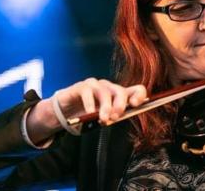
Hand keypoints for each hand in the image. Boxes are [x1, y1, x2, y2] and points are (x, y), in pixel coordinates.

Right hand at [27, 78, 147, 142]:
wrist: (65, 112)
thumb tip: (120, 117)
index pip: (137, 90)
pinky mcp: (81, 87)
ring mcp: (95, 85)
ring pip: (105, 92)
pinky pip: (88, 92)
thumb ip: (114, 116)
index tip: (135, 105)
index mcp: (119, 95)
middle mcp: (109, 87)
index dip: (139, 96)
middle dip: (120, 105)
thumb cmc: (88, 115)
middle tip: (115, 118)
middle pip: (121, 91)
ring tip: (103, 119)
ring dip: (105, 107)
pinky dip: (90, 104)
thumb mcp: (104, 117)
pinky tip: (89, 112)